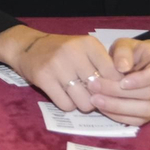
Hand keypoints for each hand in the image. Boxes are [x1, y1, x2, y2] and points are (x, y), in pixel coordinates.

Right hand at [0, 26, 119, 115]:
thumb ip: (103, 66)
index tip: (110, 90)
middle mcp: (74, 52)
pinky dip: (67, 105)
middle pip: (99, 91)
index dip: (114, 87)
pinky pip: (66, 105)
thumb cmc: (62, 51)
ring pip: (84, 102)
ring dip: (82, 104)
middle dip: (98, 98)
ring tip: (76, 95)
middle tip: (91, 95)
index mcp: (88, 44)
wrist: (28, 47)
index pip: (114, 74)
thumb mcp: (84, 50)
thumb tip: (121, 92)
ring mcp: (57, 65)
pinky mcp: (44, 78)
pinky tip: (63, 95)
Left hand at [86, 37, 149, 125]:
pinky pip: (137, 120)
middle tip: (95, 86)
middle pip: (149, 95)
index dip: (143, 79)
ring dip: (118, 106)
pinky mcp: (147, 114)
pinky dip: (118, 115)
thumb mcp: (124, 45)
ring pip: (144, 111)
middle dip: (120, 93)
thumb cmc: (128, 54)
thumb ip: (123, 52)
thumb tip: (122, 67)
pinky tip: (101, 107)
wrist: (128, 66)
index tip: (122, 81)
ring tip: (95, 99)